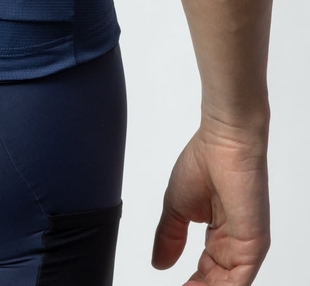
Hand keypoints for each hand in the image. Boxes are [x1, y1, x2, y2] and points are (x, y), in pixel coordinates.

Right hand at [152, 123, 269, 284]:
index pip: (207, 272)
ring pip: (228, 285)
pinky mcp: (254, 245)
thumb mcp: (176, 206)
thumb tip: (158, 263)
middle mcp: (235, 243)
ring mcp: (246, 245)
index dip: (191, 285)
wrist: (223, 142)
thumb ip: (169, 236)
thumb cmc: (204, 162)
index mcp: (220, 234)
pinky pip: (239, 281)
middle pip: (218, 282)